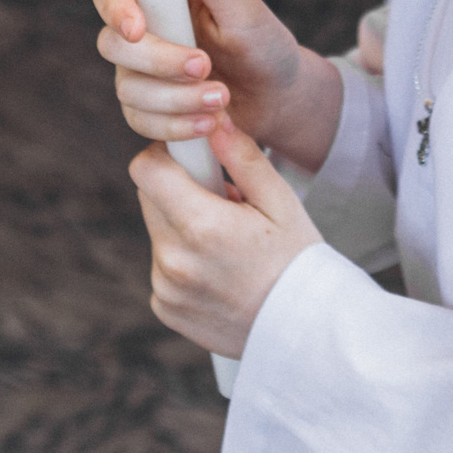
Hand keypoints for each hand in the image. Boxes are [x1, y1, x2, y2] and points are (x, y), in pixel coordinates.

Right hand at [94, 0, 342, 169]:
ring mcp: (139, 73)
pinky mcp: (148, 110)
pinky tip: (209, 124)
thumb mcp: (246, 11)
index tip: (138, 28)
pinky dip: (176, 127)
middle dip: (158, 61)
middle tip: (205, 66)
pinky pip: (141, 122)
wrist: (275, 96)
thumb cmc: (261, 43)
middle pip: (111, 45)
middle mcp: (142, 32)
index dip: (114, 8)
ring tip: (222, 99)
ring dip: (176, 99)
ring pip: (128, 90)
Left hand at [133, 116, 322, 357]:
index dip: (166, 155)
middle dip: (180, 190)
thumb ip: (242, 156)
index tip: (194, 160)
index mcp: (201, 226)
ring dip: (183, 227)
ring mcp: (166, 288)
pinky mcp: (165, 308)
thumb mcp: (280, 201)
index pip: (146, 169)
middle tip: (224, 203)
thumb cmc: (299, 261)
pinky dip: (184, 262)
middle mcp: (174, 260)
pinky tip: (221, 272)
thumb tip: (214, 120)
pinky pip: (163, 267)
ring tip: (228, 244)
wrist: (306, 333)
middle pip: (150, 197)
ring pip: (158, 232)